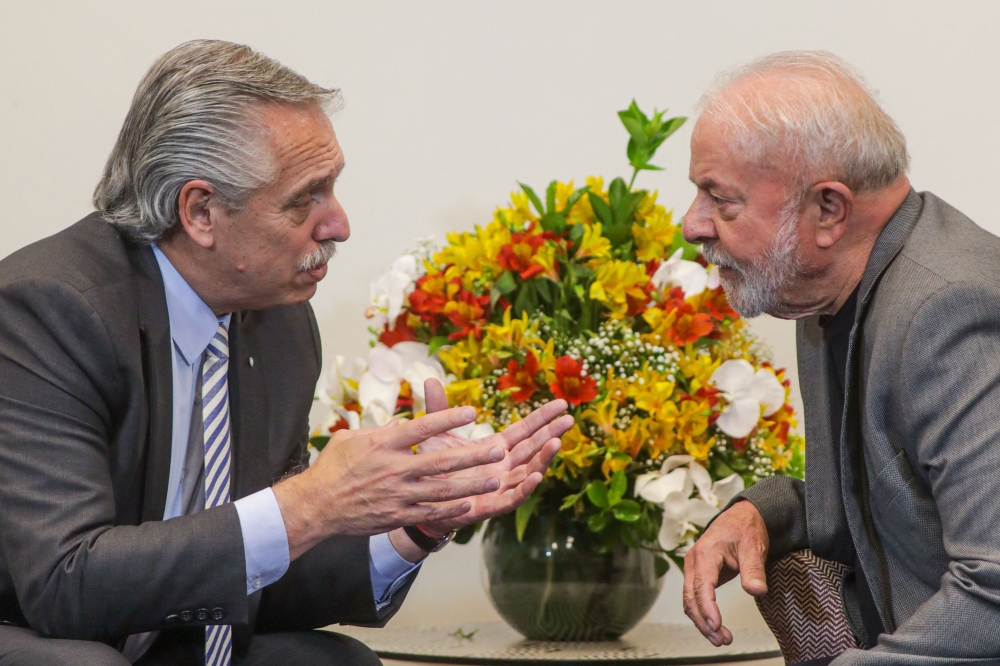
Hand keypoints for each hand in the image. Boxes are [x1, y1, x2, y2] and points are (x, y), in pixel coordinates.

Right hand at [273, 406, 507, 559]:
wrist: (317, 505)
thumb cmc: (334, 466)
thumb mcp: (352, 438)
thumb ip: (381, 430)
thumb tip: (402, 424)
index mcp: (385, 443)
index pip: (422, 427)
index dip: (448, 419)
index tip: (471, 412)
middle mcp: (395, 468)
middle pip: (441, 460)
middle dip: (472, 456)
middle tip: (497, 451)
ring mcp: (398, 494)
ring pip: (442, 490)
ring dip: (471, 485)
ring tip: (494, 480)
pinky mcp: (397, 515)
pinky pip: (430, 512)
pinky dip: (451, 510)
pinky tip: (470, 504)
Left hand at [414, 378, 571, 535]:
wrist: (418, 500)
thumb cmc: (432, 467)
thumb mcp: (436, 434)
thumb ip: (438, 409)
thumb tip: (430, 380)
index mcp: (496, 448)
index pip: (524, 430)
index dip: (542, 417)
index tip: (561, 403)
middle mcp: (503, 466)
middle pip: (533, 447)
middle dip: (551, 433)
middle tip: (569, 419)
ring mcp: (500, 486)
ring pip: (528, 471)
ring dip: (544, 458)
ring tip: (557, 442)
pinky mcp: (491, 506)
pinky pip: (513, 497)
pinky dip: (526, 488)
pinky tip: (537, 476)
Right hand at [682, 500, 768, 646]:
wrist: (742, 516)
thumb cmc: (746, 528)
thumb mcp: (754, 547)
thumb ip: (753, 570)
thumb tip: (756, 591)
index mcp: (705, 553)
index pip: (701, 586)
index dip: (707, 607)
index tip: (717, 625)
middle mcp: (694, 561)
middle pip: (691, 597)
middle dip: (704, 621)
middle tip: (722, 639)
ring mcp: (694, 568)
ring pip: (690, 600)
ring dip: (702, 621)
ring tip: (721, 639)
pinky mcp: (699, 574)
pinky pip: (694, 597)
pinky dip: (702, 613)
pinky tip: (714, 626)